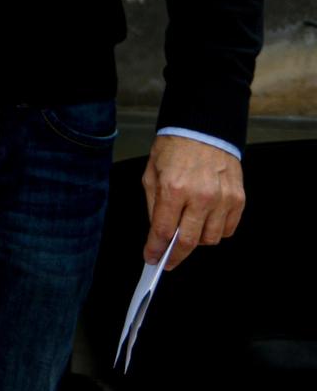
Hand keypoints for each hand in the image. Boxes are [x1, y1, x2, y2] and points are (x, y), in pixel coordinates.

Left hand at [142, 135, 244, 269]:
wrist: (203, 129)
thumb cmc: (174, 150)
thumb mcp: (152, 174)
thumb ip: (154, 205)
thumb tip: (157, 233)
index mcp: (174, 189)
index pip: (163, 230)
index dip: (155, 248)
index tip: (151, 258)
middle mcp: (200, 197)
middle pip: (188, 241)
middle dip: (175, 256)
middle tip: (168, 261)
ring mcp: (222, 199)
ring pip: (210, 239)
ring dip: (197, 241)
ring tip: (187, 232)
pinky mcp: (238, 199)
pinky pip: (228, 229)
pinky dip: (216, 231)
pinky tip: (205, 222)